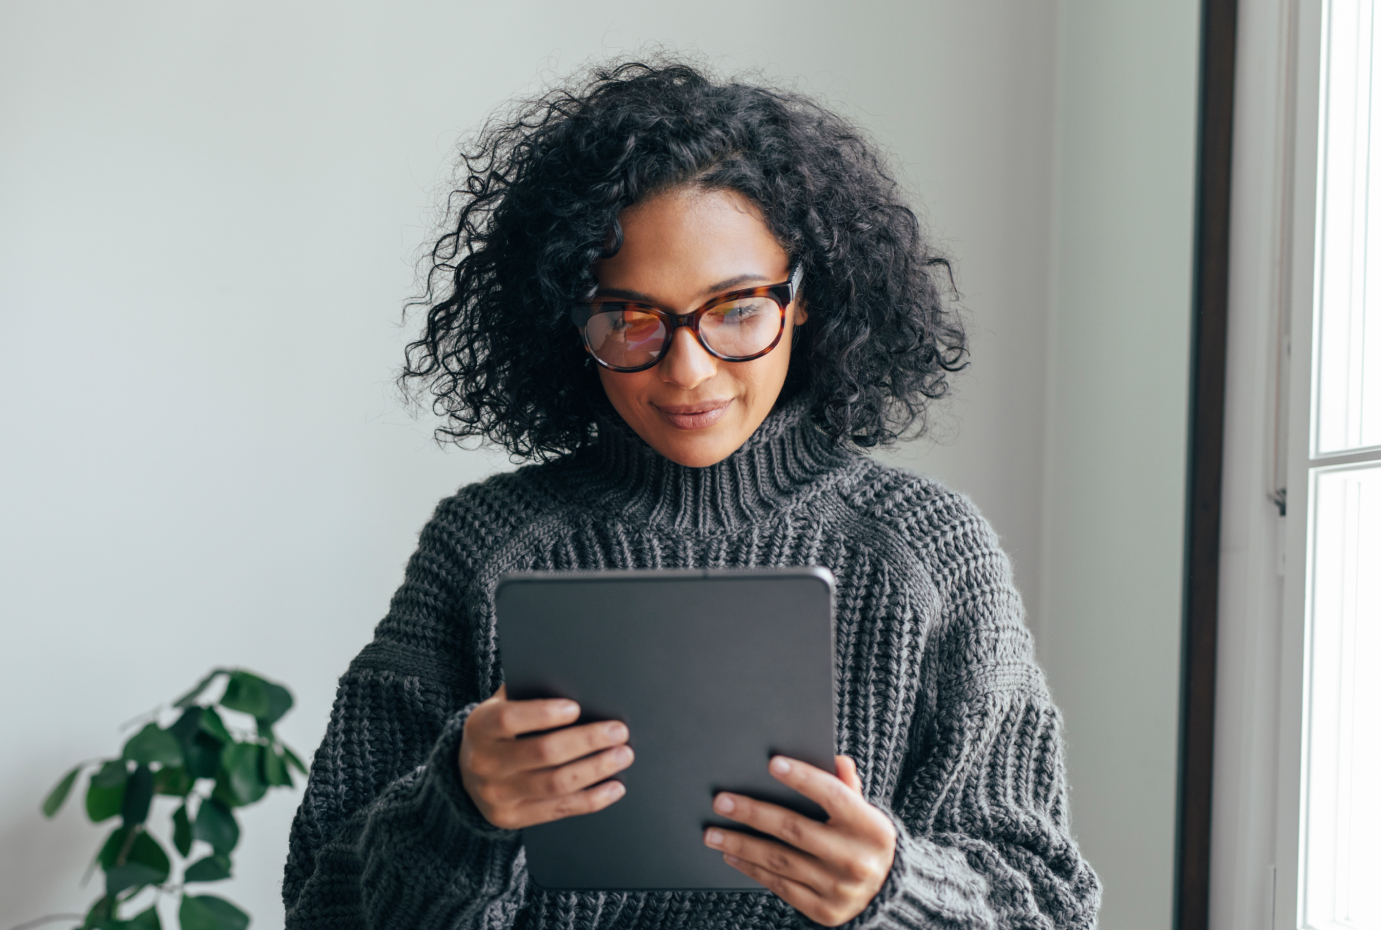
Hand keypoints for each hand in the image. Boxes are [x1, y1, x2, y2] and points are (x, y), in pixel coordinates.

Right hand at [459, 684, 632, 829]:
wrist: (468, 773)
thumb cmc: (500, 729)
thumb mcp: (503, 705)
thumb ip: (530, 695)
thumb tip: (579, 688)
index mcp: (479, 727)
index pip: (509, 719)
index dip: (543, 714)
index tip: (576, 707)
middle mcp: (484, 763)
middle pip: (542, 753)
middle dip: (587, 741)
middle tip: (618, 731)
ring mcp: (497, 795)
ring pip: (556, 784)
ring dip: (596, 769)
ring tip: (623, 755)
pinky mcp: (512, 819)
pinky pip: (559, 810)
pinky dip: (592, 799)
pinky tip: (614, 787)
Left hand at [703, 755, 895, 926]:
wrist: (885, 893)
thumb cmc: (864, 839)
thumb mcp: (866, 811)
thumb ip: (847, 786)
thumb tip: (836, 760)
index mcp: (871, 828)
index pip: (834, 796)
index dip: (803, 778)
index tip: (773, 763)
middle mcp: (856, 859)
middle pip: (795, 830)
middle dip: (753, 813)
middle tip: (721, 801)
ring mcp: (839, 888)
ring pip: (780, 861)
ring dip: (742, 844)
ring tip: (713, 831)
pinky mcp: (824, 911)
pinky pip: (781, 886)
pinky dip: (753, 869)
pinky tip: (732, 854)